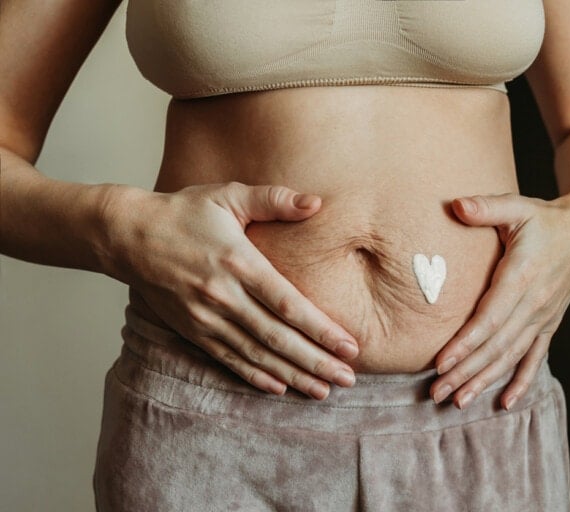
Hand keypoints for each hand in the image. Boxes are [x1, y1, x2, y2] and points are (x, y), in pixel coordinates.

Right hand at [105, 182, 358, 399]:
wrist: (128, 236)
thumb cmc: (184, 212)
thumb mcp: (229, 196)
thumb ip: (274, 200)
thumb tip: (316, 203)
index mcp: (239, 263)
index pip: (288, 305)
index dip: (321, 330)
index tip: (350, 347)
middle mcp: (224, 296)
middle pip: (278, 337)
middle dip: (316, 361)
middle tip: (348, 379)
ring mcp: (206, 318)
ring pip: (256, 355)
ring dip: (292, 375)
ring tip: (322, 391)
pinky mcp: (193, 330)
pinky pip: (229, 359)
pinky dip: (255, 376)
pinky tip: (279, 388)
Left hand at [430, 192, 569, 408]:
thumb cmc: (543, 218)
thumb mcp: (516, 205)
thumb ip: (486, 207)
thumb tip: (456, 205)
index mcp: (522, 276)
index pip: (489, 319)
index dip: (465, 343)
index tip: (441, 363)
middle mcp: (534, 303)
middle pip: (496, 346)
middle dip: (465, 372)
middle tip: (437, 393)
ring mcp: (544, 316)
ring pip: (512, 357)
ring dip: (485, 381)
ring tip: (459, 401)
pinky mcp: (550, 322)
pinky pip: (535, 357)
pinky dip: (521, 380)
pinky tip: (506, 402)